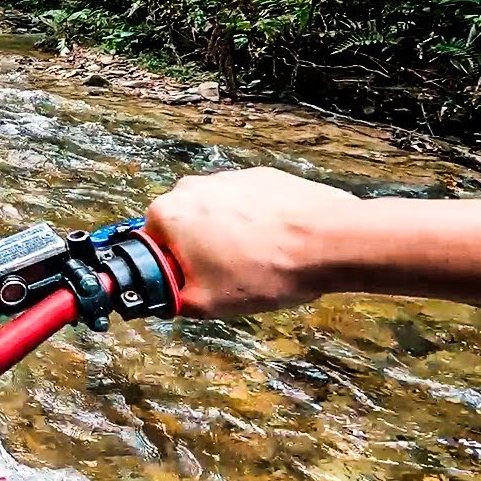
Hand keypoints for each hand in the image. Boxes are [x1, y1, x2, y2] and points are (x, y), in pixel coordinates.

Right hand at [143, 167, 358, 317]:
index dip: (169, 271)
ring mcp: (230, 178)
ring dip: (226, 237)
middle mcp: (192, 188)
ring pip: (215, 215)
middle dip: (197, 251)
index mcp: (168, 214)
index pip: (150, 247)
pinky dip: (255, 224)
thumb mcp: (205, 304)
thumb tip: (166, 298)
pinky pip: (247, 205)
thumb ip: (173, 300)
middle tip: (223, 278)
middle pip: (182, 227)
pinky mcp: (262, 177)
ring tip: (255, 263)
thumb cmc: (267, 269)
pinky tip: (274, 246)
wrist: (330, 241)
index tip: (189, 285)